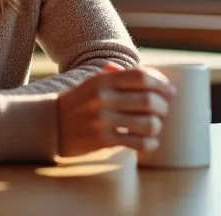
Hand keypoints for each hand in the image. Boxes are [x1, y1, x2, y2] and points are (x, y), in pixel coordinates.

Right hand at [57, 64, 176, 156]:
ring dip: (157, 126)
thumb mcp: (93, 83)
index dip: (161, 83)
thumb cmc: (78, 102)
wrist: (49, 124)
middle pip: (149, 100)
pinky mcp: (101, 140)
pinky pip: (135, 143)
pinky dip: (148, 144)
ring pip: (147, 123)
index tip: (170, 91)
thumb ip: (120, 77)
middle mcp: (103, 98)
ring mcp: (102, 120)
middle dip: (164, 107)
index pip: (142, 77)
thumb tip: (155, 76)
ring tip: (155, 127)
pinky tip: (150, 143)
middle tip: (165, 111)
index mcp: (104, 80)